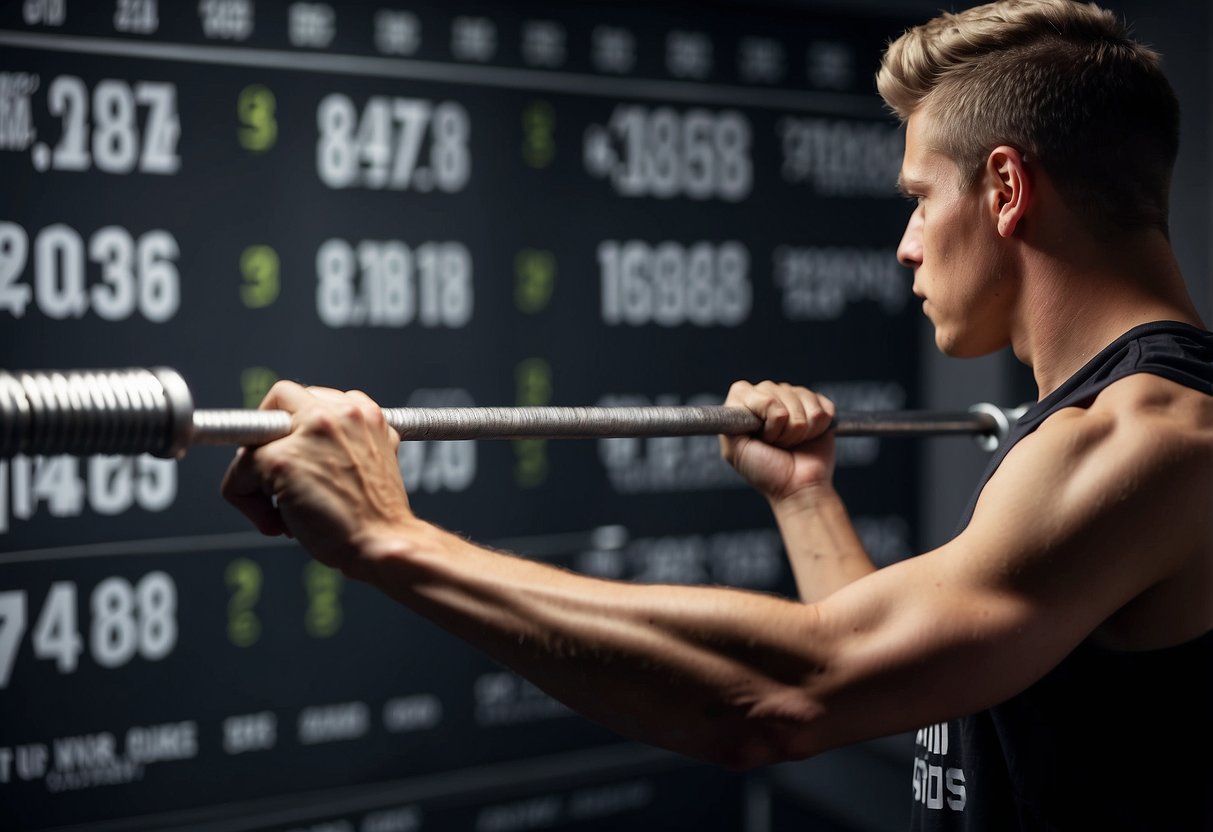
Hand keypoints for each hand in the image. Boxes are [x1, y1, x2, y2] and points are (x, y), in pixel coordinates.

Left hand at [220, 381, 414, 577]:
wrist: (385, 542)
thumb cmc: (379, 516)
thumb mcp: (378, 462)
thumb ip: (351, 442)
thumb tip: (311, 446)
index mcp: (365, 413)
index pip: (318, 399)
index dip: (300, 427)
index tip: (298, 451)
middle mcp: (339, 413)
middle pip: (281, 396)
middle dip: (270, 431)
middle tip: (272, 466)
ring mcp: (308, 433)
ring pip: (255, 432)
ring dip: (256, 471)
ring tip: (280, 505)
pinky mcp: (281, 459)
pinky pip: (240, 471)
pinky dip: (245, 498)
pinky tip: (274, 521)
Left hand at [720, 380, 836, 501]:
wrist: (798, 489)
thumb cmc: (766, 472)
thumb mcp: (735, 450)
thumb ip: (728, 422)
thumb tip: (738, 398)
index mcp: (744, 406)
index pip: (748, 389)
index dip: (761, 412)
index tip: (761, 437)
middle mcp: (767, 397)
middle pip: (779, 392)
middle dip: (781, 426)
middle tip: (778, 444)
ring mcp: (793, 400)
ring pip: (802, 399)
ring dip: (800, 429)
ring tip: (793, 443)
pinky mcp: (818, 407)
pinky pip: (822, 406)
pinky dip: (818, 427)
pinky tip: (809, 438)